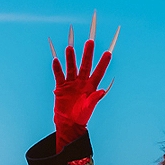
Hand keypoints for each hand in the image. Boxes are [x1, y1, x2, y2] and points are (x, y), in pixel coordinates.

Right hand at [52, 12, 117, 150]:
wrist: (68, 123)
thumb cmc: (82, 116)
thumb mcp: (89, 107)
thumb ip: (95, 98)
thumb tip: (102, 91)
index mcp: (92, 86)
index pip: (99, 71)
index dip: (103, 63)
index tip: (109, 53)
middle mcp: (82, 81)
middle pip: (85, 65)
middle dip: (88, 53)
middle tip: (90, 41)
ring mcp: (71, 83)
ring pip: (71, 67)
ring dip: (71, 58)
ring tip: (70, 47)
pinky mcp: (60, 86)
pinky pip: (59, 75)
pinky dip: (57, 68)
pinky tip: (56, 60)